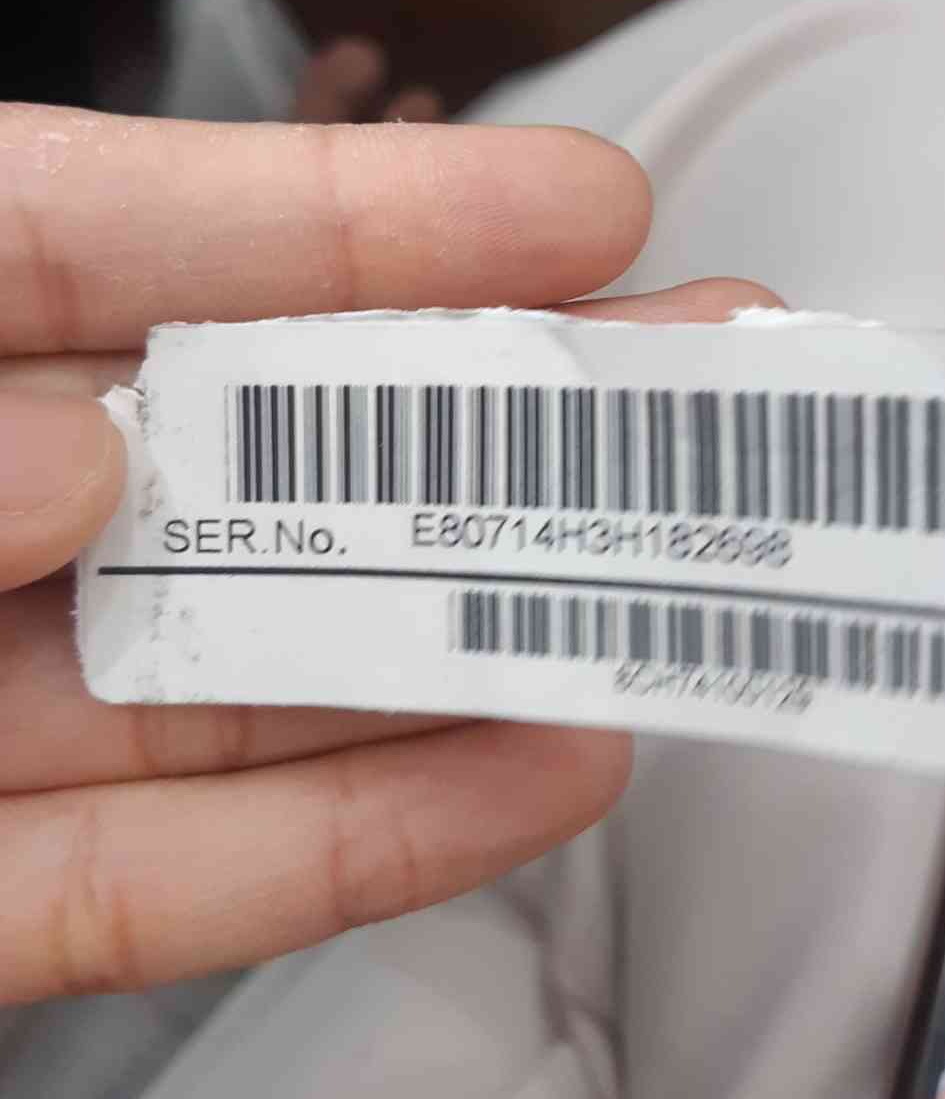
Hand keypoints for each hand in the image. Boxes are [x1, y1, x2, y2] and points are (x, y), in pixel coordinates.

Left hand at [0, 101, 771, 1001]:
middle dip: (449, 421)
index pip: (100, 234)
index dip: (347, 220)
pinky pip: (142, 890)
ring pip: (214, 685)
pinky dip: (330, 850)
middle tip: (695, 378)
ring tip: (669, 591)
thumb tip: (95, 465)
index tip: (583, 208)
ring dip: (445, 647)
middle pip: (209, 461)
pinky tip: (530, 786)